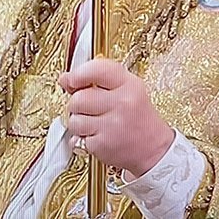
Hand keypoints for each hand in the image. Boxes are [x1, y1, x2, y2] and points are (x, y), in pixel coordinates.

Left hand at [59, 58, 174, 178]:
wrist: (153, 149)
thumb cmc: (138, 116)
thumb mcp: (126, 88)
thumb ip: (97, 78)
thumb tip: (64, 78)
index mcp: (128, 84)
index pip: (96, 70)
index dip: (78, 74)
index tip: (72, 80)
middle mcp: (122, 103)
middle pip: (79, 97)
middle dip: (77, 103)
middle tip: (87, 107)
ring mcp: (112, 125)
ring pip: (74, 119)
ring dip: (78, 122)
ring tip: (92, 123)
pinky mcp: (103, 145)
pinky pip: (77, 138)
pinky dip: (82, 138)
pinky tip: (96, 135)